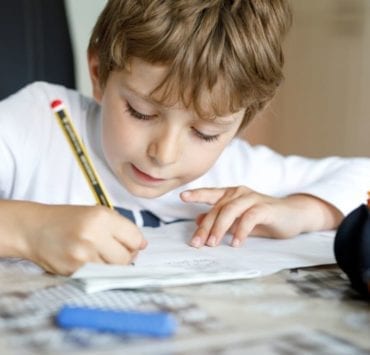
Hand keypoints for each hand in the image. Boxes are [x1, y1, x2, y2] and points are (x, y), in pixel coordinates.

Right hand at [23, 204, 145, 274]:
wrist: (34, 228)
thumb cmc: (68, 220)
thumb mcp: (96, 213)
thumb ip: (121, 228)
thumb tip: (143, 245)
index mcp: (102, 217)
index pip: (135, 238)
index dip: (135, 244)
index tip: (129, 245)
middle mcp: (93, 235)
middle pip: (126, 258)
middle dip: (125, 257)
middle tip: (113, 252)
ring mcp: (82, 255)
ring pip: (114, 270)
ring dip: (111, 266)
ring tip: (99, 255)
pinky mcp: (73, 271)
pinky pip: (98, 276)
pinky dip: (98, 272)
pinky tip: (88, 261)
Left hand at [181, 186, 342, 247]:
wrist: (294, 215)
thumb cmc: (264, 217)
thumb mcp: (239, 219)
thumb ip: (220, 219)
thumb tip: (198, 220)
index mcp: (232, 194)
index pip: (211, 193)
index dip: (196, 194)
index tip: (181, 197)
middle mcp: (239, 193)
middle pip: (217, 209)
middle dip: (205, 227)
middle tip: (196, 243)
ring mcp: (252, 198)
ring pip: (229, 211)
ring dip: (219, 229)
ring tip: (212, 244)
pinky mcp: (265, 207)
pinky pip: (248, 218)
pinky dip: (240, 231)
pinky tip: (236, 243)